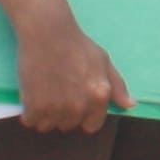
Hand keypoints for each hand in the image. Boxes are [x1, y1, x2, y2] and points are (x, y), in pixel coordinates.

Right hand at [14, 16, 128, 131]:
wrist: (48, 34)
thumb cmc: (78, 46)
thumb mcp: (104, 62)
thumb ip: (118, 86)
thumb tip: (130, 105)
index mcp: (99, 97)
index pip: (92, 126)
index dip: (83, 117)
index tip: (76, 106)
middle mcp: (79, 106)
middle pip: (68, 126)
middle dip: (64, 114)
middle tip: (58, 94)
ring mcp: (56, 108)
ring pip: (48, 126)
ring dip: (45, 115)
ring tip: (44, 95)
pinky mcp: (33, 105)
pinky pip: (30, 122)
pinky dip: (29, 113)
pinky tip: (32, 97)